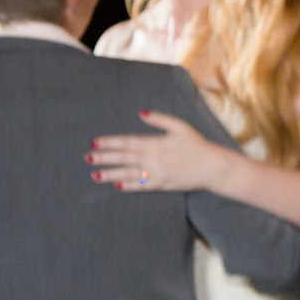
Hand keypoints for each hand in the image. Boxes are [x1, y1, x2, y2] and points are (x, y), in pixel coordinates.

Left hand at [86, 110, 231, 191]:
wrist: (212, 167)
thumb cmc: (197, 145)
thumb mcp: (180, 126)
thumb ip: (160, 119)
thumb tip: (141, 113)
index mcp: (156, 143)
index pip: (127, 142)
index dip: (109, 142)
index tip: (94, 142)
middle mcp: (153, 159)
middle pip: (123, 158)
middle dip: (104, 158)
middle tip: (87, 159)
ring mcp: (157, 174)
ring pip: (128, 174)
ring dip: (110, 174)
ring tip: (94, 175)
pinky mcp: (162, 185)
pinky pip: (141, 186)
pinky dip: (128, 186)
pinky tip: (116, 185)